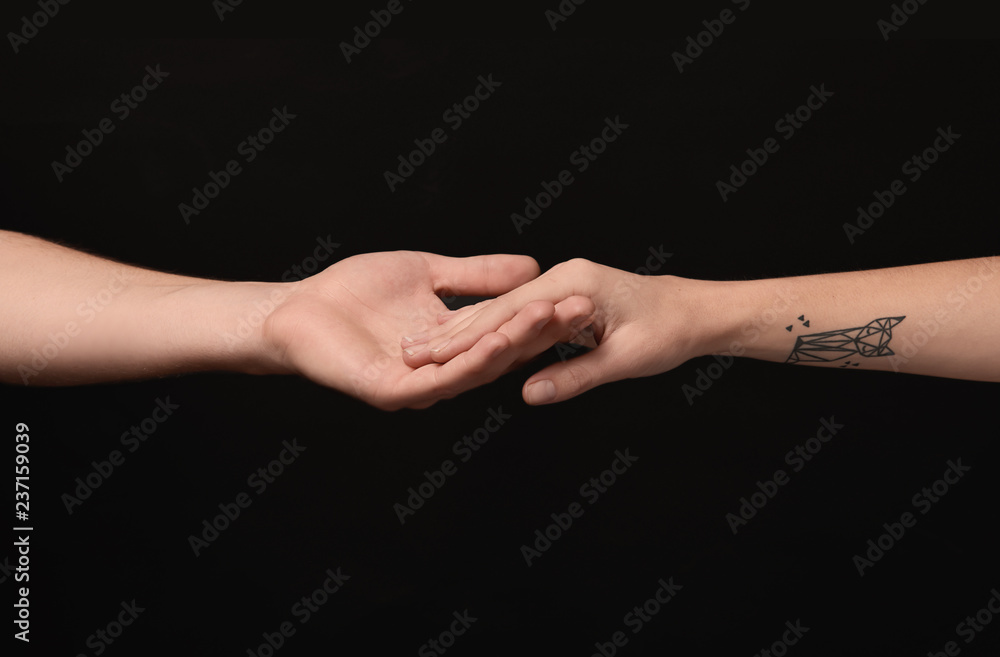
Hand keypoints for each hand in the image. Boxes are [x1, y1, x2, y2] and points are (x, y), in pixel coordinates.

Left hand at [259, 251, 592, 409]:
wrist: (300, 308)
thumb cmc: (355, 292)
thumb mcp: (428, 274)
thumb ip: (475, 275)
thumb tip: (530, 269)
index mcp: (454, 346)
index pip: (507, 332)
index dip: (542, 316)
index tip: (578, 294)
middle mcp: (444, 372)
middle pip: (501, 354)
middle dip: (541, 331)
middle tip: (580, 308)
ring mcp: (420, 386)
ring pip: (477, 369)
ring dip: (515, 344)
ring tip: (548, 317)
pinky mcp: (393, 392)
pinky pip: (439, 380)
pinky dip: (471, 361)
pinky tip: (497, 341)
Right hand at [402, 258, 710, 404]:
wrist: (693, 311)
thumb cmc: (667, 332)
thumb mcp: (624, 359)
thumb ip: (575, 376)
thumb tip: (529, 394)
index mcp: (573, 285)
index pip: (506, 315)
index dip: (465, 339)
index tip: (430, 356)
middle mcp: (562, 276)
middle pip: (495, 307)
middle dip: (451, 331)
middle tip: (409, 351)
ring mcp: (561, 281)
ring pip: (502, 307)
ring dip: (463, 328)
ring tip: (423, 345)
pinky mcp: (563, 291)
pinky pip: (518, 310)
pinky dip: (488, 325)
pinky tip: (463, 337)